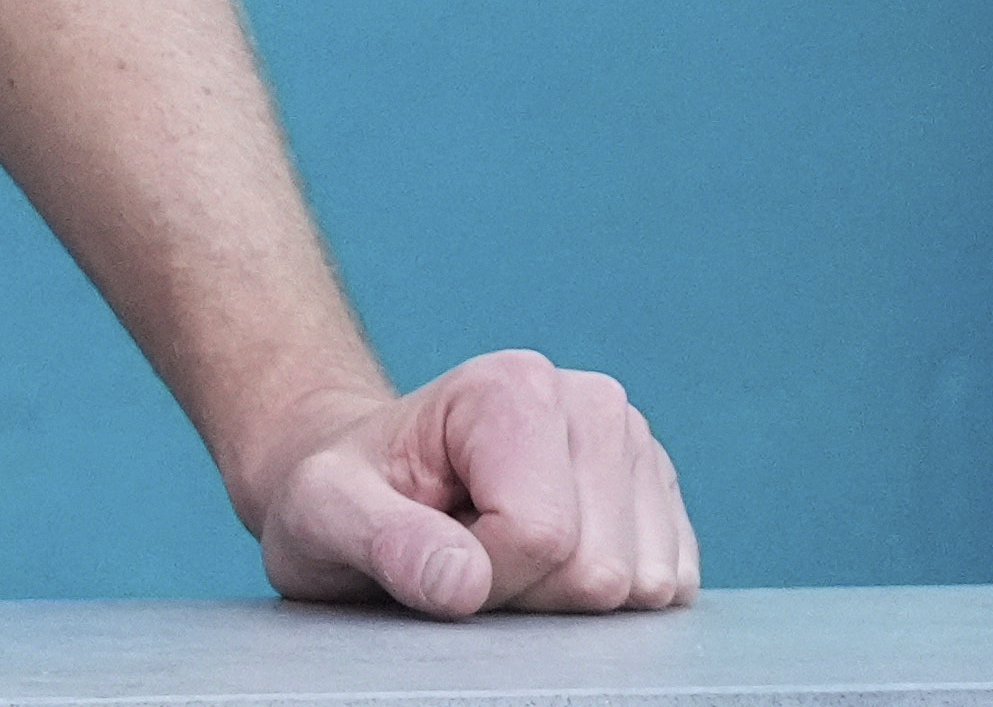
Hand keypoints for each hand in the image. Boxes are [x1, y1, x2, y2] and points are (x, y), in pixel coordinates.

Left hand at [246, 351, 696, 614]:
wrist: (368, 487)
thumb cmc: (344, 493)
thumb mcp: (324, 512)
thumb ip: (382, 540)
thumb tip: (461, 582)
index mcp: (514, 386)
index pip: (540, 535)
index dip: (482, 573)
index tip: (433, 545)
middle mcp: (594, 404)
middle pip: (598, 571)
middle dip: (525, 591)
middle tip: (462, 553)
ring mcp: (638, 452)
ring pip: (640, 590)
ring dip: (561, 600)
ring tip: (497, 552)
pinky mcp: (663, 504)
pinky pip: (669, 597)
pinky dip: (604, 606)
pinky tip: (544, 562)